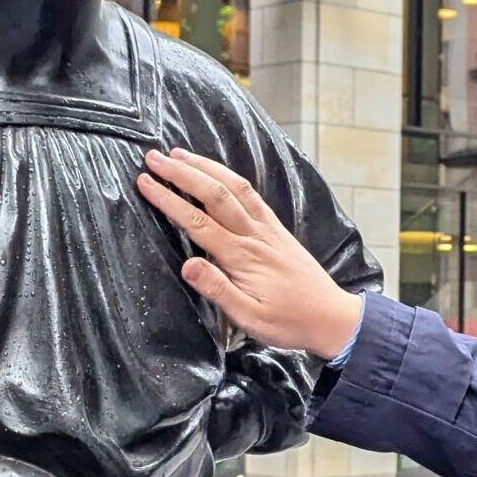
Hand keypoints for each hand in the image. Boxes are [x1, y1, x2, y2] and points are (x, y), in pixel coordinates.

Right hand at [138, 147, 361, 359]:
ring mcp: (268, 229)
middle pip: (213, 193)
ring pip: (234, 187)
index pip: (196, 221)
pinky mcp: (278, 230)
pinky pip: (252, 195)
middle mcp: (255, 235)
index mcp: (242, 257)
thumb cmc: (289, 322)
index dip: (168, 199)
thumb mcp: (249, 317)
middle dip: (181, 172)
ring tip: (179, 153)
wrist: (332, 318)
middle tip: (152, 157)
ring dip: (205, 167)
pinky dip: (231, 177)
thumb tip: (187, 265)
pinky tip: (220, 172)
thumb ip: (217, 290)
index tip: (145, 182)